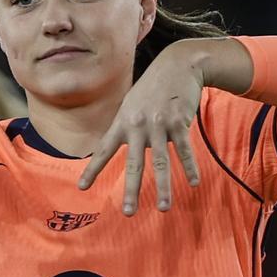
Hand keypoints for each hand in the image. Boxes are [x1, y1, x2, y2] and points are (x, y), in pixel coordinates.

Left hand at [78, 45, 202, 214]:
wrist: (177, 65)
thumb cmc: (152, 87)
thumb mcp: (131, 103)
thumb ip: (125, 125)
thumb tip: (124, 147)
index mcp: (123, 122)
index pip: (104, 150)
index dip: (93, 169)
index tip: (82, 188)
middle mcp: (138, 125)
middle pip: (134, 163)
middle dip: (131, 189)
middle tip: (128, 212)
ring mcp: (160, 125)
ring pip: (161, 162)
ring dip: (162, 187)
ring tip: (162, 208)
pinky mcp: (180, 122)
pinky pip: (184, 150)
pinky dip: (190, 167)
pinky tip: (194, 183)